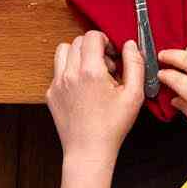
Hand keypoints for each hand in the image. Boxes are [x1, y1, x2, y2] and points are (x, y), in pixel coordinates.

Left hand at [46, 32, 143, 162]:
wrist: (88, 151)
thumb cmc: (112, 126)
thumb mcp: (134, 95)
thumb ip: (135, 64)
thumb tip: (130, 44)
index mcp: (90, 71)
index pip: (92, 36)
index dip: (105, 40)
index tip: (112, 55)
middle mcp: (70, 74)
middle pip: (78, 41)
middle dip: (93, 47)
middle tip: (105, 66)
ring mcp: (57, 84)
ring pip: (63, 51)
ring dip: (77, 55)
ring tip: (90, 71)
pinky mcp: (51, 94)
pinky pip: (58, 70)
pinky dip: (69, 71)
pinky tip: (82, 88)